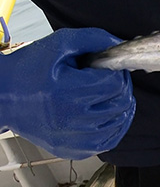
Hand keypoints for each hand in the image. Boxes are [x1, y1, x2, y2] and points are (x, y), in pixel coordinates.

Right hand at [0, 28, 134, 159]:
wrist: (3, 96)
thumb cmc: (28, 68)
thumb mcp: (59, 43)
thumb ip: (93, 38)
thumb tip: (119, 44)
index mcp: (67, 92)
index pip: (114, 84)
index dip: (116, 71)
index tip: (107, 68)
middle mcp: (70, 119)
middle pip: (120, 103)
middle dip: (121, 86)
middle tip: (109, 79)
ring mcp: (72, 138)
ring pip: (119, 122)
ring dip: (121, 105)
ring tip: (108, 93)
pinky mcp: (72, 149)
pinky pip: (109, 141)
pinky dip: (116, 125)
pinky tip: (111, 112)